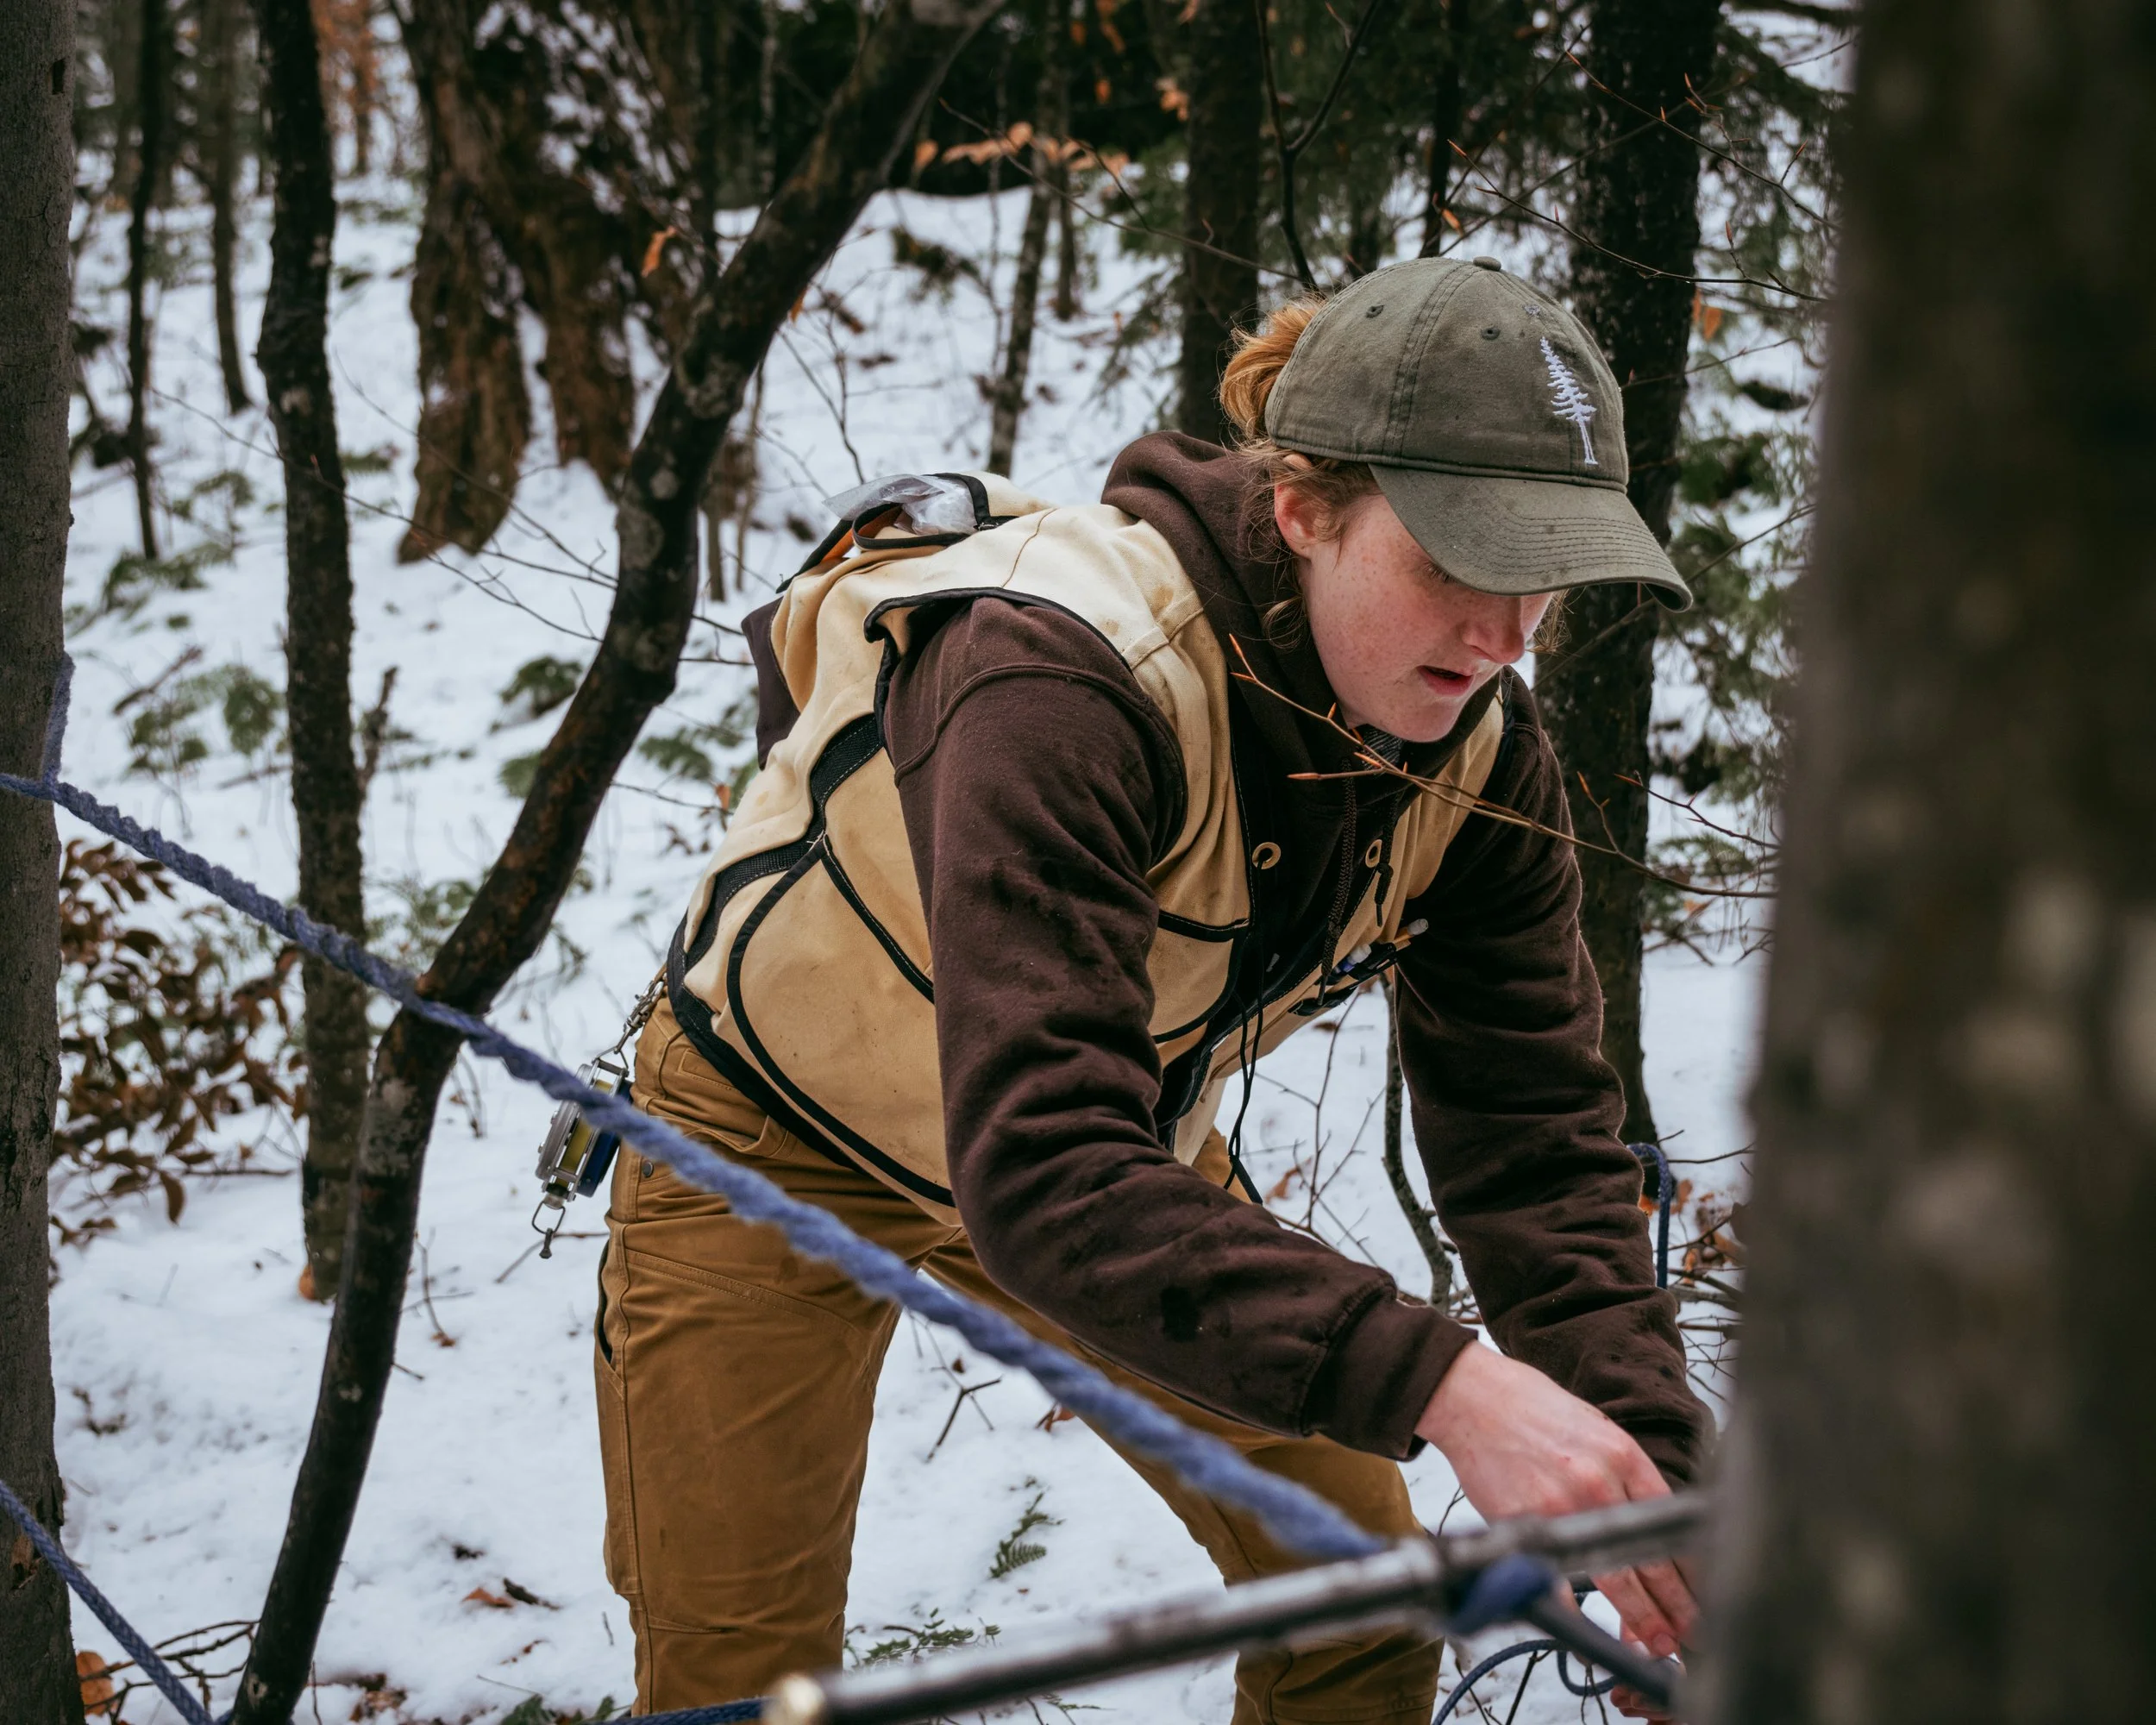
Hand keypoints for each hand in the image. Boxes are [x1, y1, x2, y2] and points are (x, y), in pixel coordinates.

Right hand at [1415, 1342, 1696, 1662]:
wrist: (1474, 1396)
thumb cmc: (1530, 1407)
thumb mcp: (1593, 1428)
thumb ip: (1621, 1473)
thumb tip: (1644, 1521)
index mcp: (1623, 1455)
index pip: (1671, 1523)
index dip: (1690, 1566)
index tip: (1701, 1591)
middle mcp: (1599, 1482)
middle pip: (1650, 1558)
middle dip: (1675, 1603)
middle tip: (1689, 1632)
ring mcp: (1563, 1506)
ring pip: (1613, 1577)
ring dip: (1639, 1617)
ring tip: (1657, 1641)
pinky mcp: (1526, 1523)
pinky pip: (1558, 1580)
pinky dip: (1573, 1613)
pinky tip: (1589, 1635)